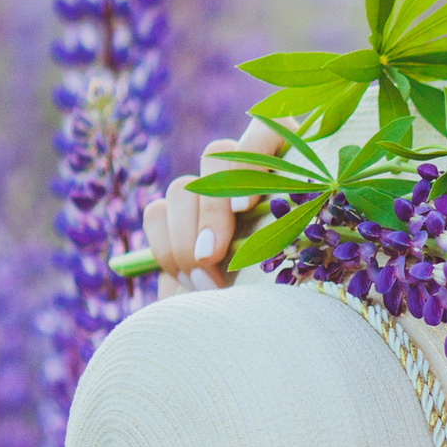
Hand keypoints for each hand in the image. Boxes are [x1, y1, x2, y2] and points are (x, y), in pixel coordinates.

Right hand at [138, 123, 276, 294]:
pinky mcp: (176, 215)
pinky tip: (187, 278)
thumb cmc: (288, 290)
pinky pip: (155, 214)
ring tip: (204, 283)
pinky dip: (166, 247)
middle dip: (211, 211)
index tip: (242, 207)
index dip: (250, 159)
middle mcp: (247, 168)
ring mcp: (207, 190)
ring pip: (182, 187)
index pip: (269, 129)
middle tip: (212, 256)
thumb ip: (275, 242)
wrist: (250, 318)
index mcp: (290, 165)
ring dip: (186, 238)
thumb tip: (256, 236)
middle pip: (217, 156)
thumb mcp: (289, 267)